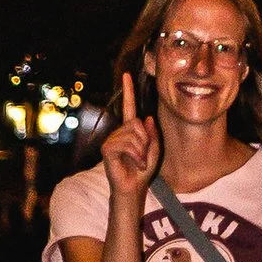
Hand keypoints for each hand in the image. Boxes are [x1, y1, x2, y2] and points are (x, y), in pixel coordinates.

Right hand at [101, 68, 157, 208]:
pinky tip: (133, 164)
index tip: (126, 75)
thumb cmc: (143, 170)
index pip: (129, 107)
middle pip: (136, 123)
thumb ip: (152, 133)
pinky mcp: (107, 149)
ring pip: (133, 134)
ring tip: (137, 161)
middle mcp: (119, 132)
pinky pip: (126, 144)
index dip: (128, 91)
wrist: (133, 187)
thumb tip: (145, 117)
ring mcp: (111, 139)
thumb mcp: (154, 149)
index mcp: (130, 130)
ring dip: (141, 150)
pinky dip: (135, 155)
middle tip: (143, 155)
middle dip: (145, 139)